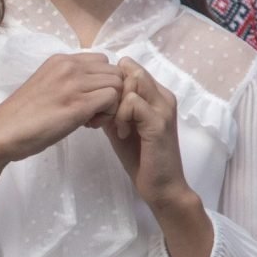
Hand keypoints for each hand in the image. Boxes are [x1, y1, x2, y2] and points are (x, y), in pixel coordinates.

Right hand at [0, 52, 124, 165]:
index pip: (102, 61)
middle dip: (111, 92)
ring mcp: (74, 83)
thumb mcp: (46, 86)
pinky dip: (108, 114)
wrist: (1, 133)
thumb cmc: (21, 117)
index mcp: (60, 60)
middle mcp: (69, 65)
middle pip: (114, 71)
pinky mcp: (78, 105)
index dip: (102, 82)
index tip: (89, 100)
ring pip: (117, 84)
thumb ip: (67, 80)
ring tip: (90, 119)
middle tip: (93, 112)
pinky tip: (89, 125)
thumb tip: (91, 88)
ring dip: (111, 104)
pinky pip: (113, 99)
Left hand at [103, 57, 193, 208]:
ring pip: (133, 80)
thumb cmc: (141, 158)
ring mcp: (163, 108)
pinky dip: (121, 116)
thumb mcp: (121, 126)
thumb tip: (93, 95)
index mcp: (156, 95)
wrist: (162, 187)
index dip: (111, 84)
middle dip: (111, 90)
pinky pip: (133, 102)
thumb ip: (113, 108)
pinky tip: (121, 133)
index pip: (130, 69)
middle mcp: (163, 96)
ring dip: (116, 102)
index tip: (103, 107)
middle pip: (131, 70)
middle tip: (104, 115)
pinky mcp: (159, 122)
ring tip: (114, 125)